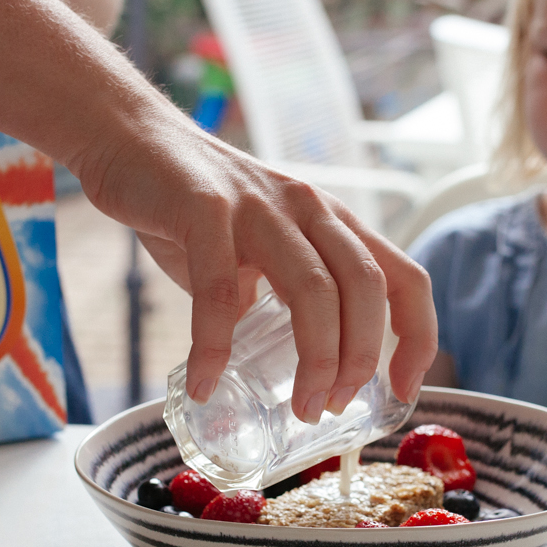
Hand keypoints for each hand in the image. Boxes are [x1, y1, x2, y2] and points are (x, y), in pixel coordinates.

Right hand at [73, 111, 437, 422]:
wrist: (129, 138)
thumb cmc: (193, 204)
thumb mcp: (254, 249)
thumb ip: (272, 298)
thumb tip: (278, 366)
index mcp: (331, 221)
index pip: (403, 275)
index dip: (418, 335)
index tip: (401, 388)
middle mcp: (308, 208)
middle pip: (366, 286)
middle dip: (362, 357)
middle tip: (334, 405)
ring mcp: (259, 206)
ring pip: (313, 288)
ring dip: (316, 359)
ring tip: (300, 409)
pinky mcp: (204, 209)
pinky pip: (218, 290)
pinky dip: (214, 347)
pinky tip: (204, 384)